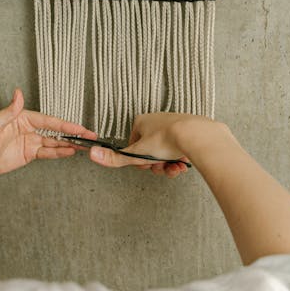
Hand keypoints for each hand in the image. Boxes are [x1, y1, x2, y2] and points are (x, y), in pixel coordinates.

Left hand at [0, 88, 96, 179]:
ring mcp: (30, 141)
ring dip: (70, 144)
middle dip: (73, 133)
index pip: (49, 121)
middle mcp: (28, 128)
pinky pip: (47, 152)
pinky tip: (70, 152)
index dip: (65, 124)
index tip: (79, 128)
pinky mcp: (29, 153)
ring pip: (54, 142)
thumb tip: (18, 93)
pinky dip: (59, 152)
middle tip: (90, 136)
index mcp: (22, 117)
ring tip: (86, 146)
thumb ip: (8, 111)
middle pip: (55, 130)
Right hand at [87, 113, 220, 178]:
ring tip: (175, 169)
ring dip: (169, 165)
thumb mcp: (137, 153)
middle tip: (161, 169)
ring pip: (166, 151)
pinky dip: (180, 159)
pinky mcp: (188, 130)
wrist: (196, 135)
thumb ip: (116, 158)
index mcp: (142, 121)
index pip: (133, 144)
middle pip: (150, 150)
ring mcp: (174, 125)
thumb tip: (92, 154)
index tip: (144, 165)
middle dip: (156, 165)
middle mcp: (157, 120)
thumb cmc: (167, 140)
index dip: (138, 159)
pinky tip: (183, 165)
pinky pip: (180, 148)